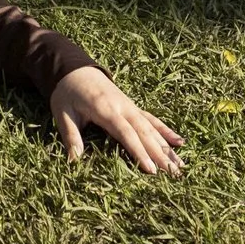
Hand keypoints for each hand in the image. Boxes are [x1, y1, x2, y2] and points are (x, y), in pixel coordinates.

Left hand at [49, 65, 184, 174]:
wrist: (75, 70)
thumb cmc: (67, 93)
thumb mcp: (63, 113)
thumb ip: (71, 136)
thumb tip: (74, 161)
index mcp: (107, 110)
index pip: (127, 134)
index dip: (140, 152)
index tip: (152, 170)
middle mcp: (124, 108)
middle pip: (146, 133)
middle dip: (161, 155)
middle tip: (175, 174)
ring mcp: (131, 108)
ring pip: (153, 129)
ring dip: (167, 147)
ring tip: (181, 165)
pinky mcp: (133, 108)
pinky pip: (153, 121)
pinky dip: (166, 132)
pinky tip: (179, 142)